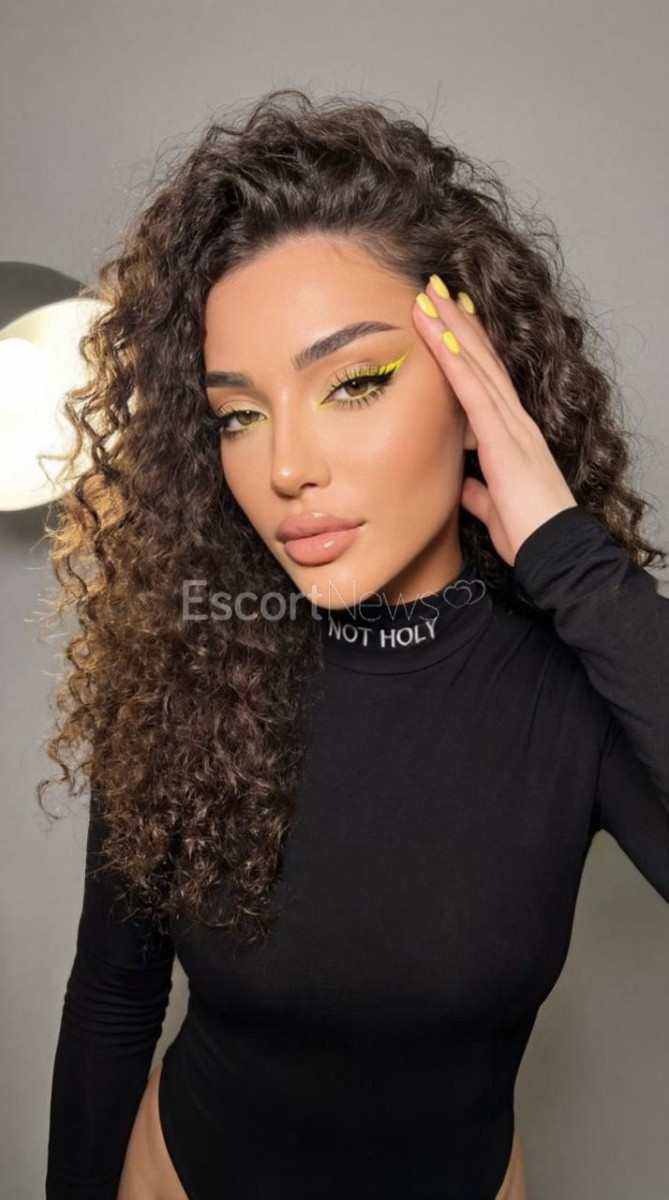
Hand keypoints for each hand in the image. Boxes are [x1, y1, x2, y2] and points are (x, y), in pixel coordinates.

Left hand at [412, 276, 577, 565]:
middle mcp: (515, 422)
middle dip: (457, 323)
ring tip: (428, 298)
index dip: (466, 348)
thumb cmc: (529, 535)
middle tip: (434, 289)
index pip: (485, 381)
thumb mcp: (493, 508)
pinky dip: (456, 363)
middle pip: (482, 361)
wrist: (554, 554)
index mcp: (512, 436)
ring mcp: (512, 427)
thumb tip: (463, 485)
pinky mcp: (504, 441)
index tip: (446, 321)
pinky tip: (441, 338)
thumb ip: (478, 491)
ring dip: (451, 330)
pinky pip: (476, 393)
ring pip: (477, 366)